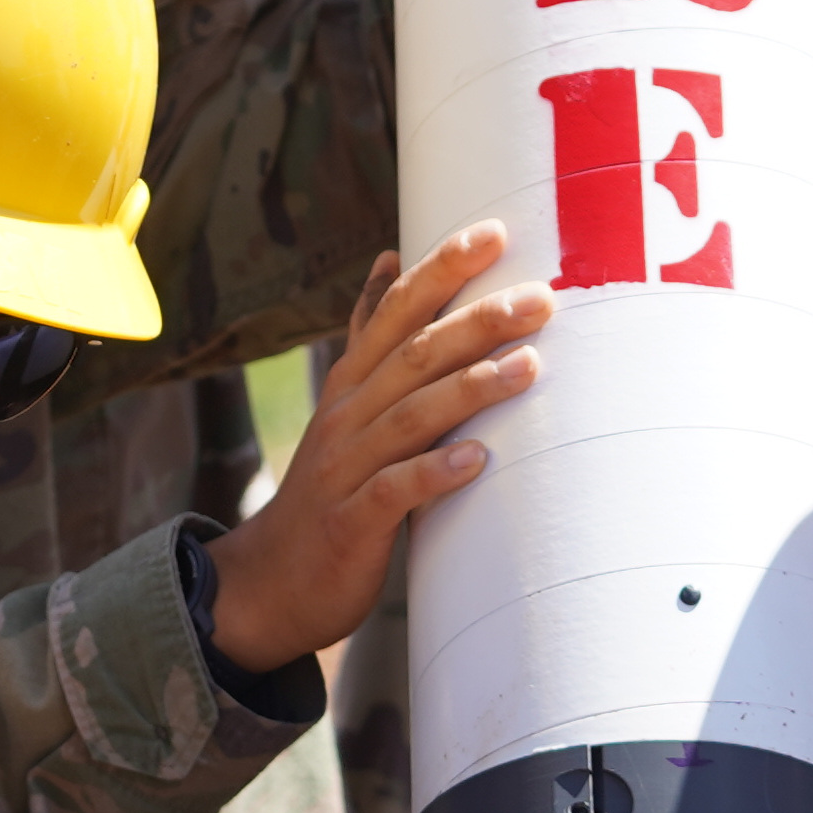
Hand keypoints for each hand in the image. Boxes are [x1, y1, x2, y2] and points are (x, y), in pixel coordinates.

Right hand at [206, 226, 549, 672]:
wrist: (272, 579)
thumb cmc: (332, 484)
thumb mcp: (346, 403)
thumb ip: (372, 337)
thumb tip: (388, 260)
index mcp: (352, 381)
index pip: (396, 309)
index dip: (441, 269)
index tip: (494, 232)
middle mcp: (346, 414)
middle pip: (413, 355)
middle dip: (476, 322)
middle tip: (540, 299)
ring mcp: (345, 468)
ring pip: (410, 417)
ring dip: (470, 389)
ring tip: (528, 367)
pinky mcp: (351, 523)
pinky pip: (394, 492)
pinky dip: (434, 472)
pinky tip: (477, 459)